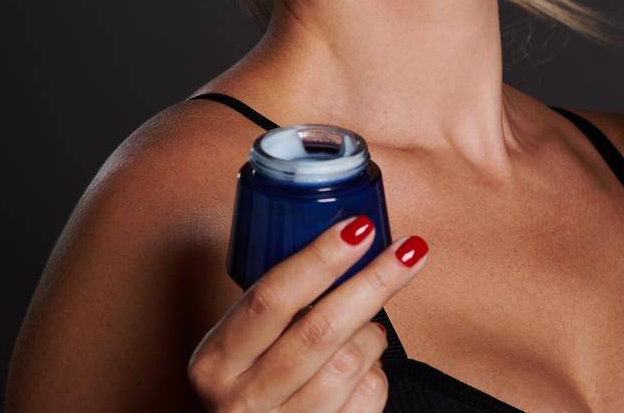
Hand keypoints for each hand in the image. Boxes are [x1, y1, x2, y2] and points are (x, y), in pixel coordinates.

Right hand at [188, 216, 428, 411]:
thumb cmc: (250, 384)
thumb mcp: (239, 346)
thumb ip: (277, 307)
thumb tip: (348, 241)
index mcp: (216, 361)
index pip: (271, 298)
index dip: (319, 259)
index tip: (359, 228)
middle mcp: (244, 400)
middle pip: (320, 329)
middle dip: (373, 282)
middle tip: (408, 251)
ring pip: (352, 361)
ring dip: (372, 333)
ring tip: (365, 326)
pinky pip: (371, 393)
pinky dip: (377, 370)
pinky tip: (363, 366)